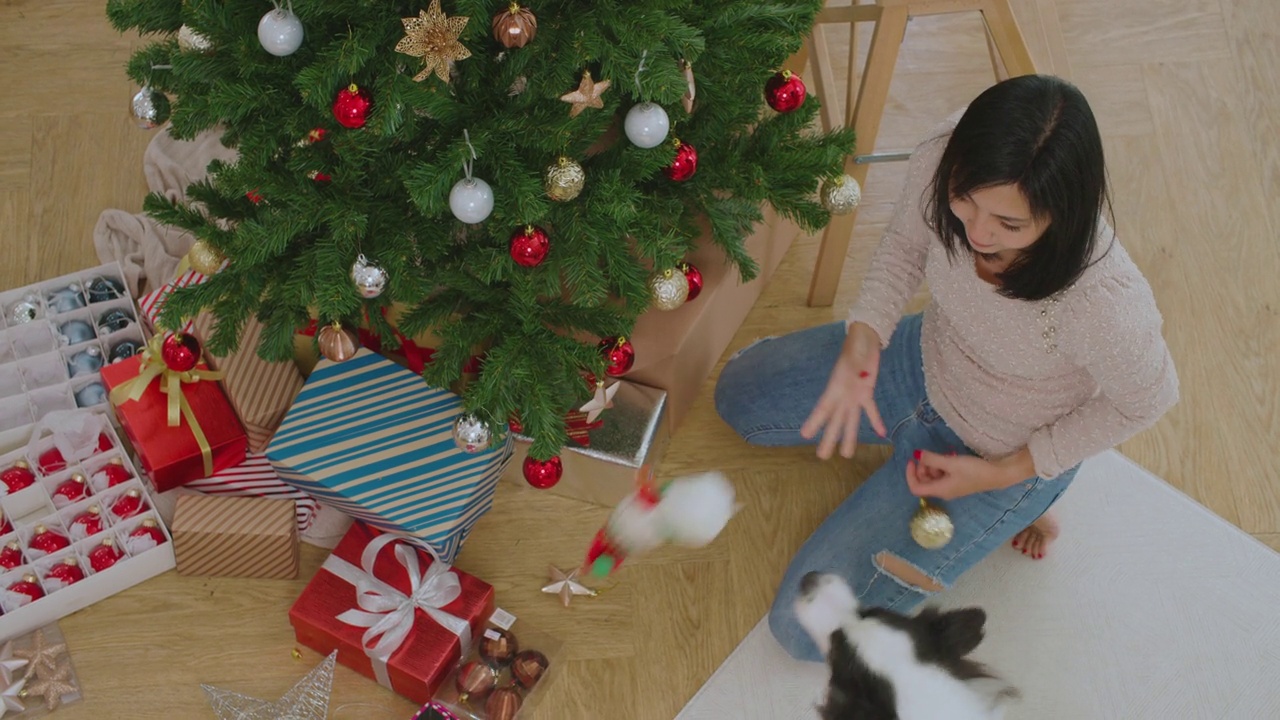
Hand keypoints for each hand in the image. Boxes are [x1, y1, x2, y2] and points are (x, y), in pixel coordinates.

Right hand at [801, 322, 886, 458]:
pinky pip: (870, 410)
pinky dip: (875, 421)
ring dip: (849, 437)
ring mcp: (854, 396)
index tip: (805, 435)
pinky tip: (880, 433)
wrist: (864, 339)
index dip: (815, 421)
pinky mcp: (866, 393)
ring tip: (846, 454)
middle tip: (822, 456)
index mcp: (835, 386)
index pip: (823, 407)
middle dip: (829, 438)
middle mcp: (842, 395)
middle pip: (834, 420)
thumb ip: (853, 358)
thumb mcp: (853, 351)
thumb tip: (854, 359)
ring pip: (850, 420)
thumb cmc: (856, 344)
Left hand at [906, 450, 1018, 499]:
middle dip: (923, 468)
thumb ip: (932, 459)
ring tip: (943, 455)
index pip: (915, 488)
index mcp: (940, 490)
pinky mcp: (958, 482)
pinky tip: (950, 456)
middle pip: (924, 481)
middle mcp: (944, 491)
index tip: (912, 460)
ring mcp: (951, 487)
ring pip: (934, 477)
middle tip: (930, 455)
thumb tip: (917, 454)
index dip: (910, 474)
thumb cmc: (974, 470)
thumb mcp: (951, 463)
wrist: (998, 475)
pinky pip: (944, 475)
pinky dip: (943, 466)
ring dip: (934, 465)